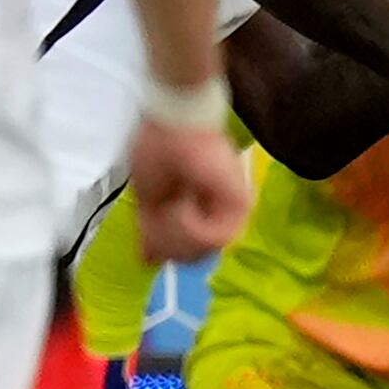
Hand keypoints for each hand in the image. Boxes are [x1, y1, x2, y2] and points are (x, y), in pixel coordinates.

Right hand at [125, 119, 249, 263]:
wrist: (174, 127)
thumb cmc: (159, 151)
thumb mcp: (148, 200)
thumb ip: (152, 232)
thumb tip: (149, 261)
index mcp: (199, 213)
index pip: (185, 255)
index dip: (161, 249)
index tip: (150, 230)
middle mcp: (218, 215)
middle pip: (191, 258)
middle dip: (167, 242)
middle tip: (162, 213)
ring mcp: (231, 212)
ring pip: (200, 251)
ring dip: (176, 233)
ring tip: (173, 203)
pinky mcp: (240, 204)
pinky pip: (212, 238)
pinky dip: (190, 226)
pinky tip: (184, 203)